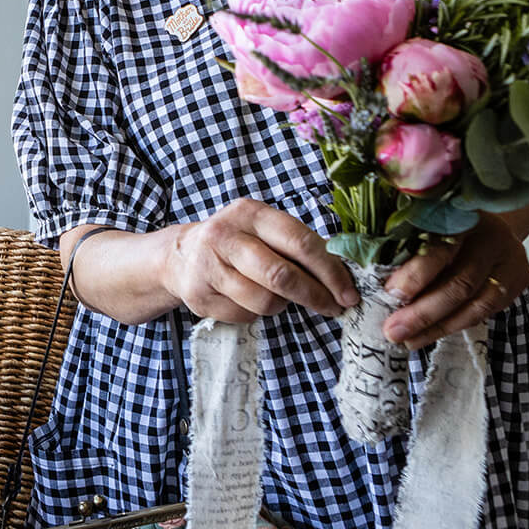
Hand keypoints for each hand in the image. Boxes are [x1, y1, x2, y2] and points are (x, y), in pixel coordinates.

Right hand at [165, 198, 358, 322]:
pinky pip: (244, 315)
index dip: (330, 271)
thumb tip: (343, 278)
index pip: (299, 242)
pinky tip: (247, 299)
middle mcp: (225, 235)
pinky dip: (256, 313)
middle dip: (315, 295)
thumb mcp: (262, 231)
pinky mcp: (198, 295)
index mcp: (250, 213)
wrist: (179, 256)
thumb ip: (296, 246)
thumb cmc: (236, 243)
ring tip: (278, 297)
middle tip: (334, 308)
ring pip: (264, 301)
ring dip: (282, 305)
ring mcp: (208, 266)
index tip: (349, 292)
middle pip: (281, 275)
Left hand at [382, 214, 528, 349]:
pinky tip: (430, 334)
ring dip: (437, 326)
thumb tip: (372, 282)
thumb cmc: (446, 226)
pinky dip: (454, 325)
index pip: (440, 246)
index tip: (390, 294)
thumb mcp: (426, 224)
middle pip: (460, 281)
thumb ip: (406, 245)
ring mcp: (510, 257)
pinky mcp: (520, 278)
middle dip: (423, 311)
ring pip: (475, 302)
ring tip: (408, 340)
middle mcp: (490, 235)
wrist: (493, 223)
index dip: (416, 273)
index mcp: (460, 215)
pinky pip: (485, 311)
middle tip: (393, 330)